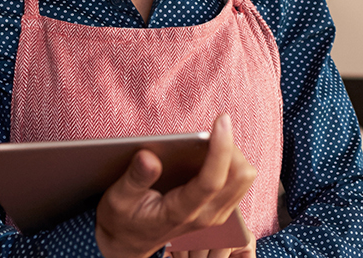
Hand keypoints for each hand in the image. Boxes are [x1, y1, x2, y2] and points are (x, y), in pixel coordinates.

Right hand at [96, 115, 255, 257]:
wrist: (130, 243)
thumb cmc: (124, 219)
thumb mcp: (118, 200)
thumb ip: (135, 179)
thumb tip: (149, 156)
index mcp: (180, 212)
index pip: (211, 181)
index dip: (220, 148)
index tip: (221, 120)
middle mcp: (206, 216)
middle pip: (240, 176)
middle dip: (229, 147)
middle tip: (208, 133)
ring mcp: (216, 215)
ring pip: (244, 178)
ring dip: (232, 154)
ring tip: (208, 144)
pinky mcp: (220, 209)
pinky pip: (239, 181)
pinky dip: (231, 163)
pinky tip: (209, 156)